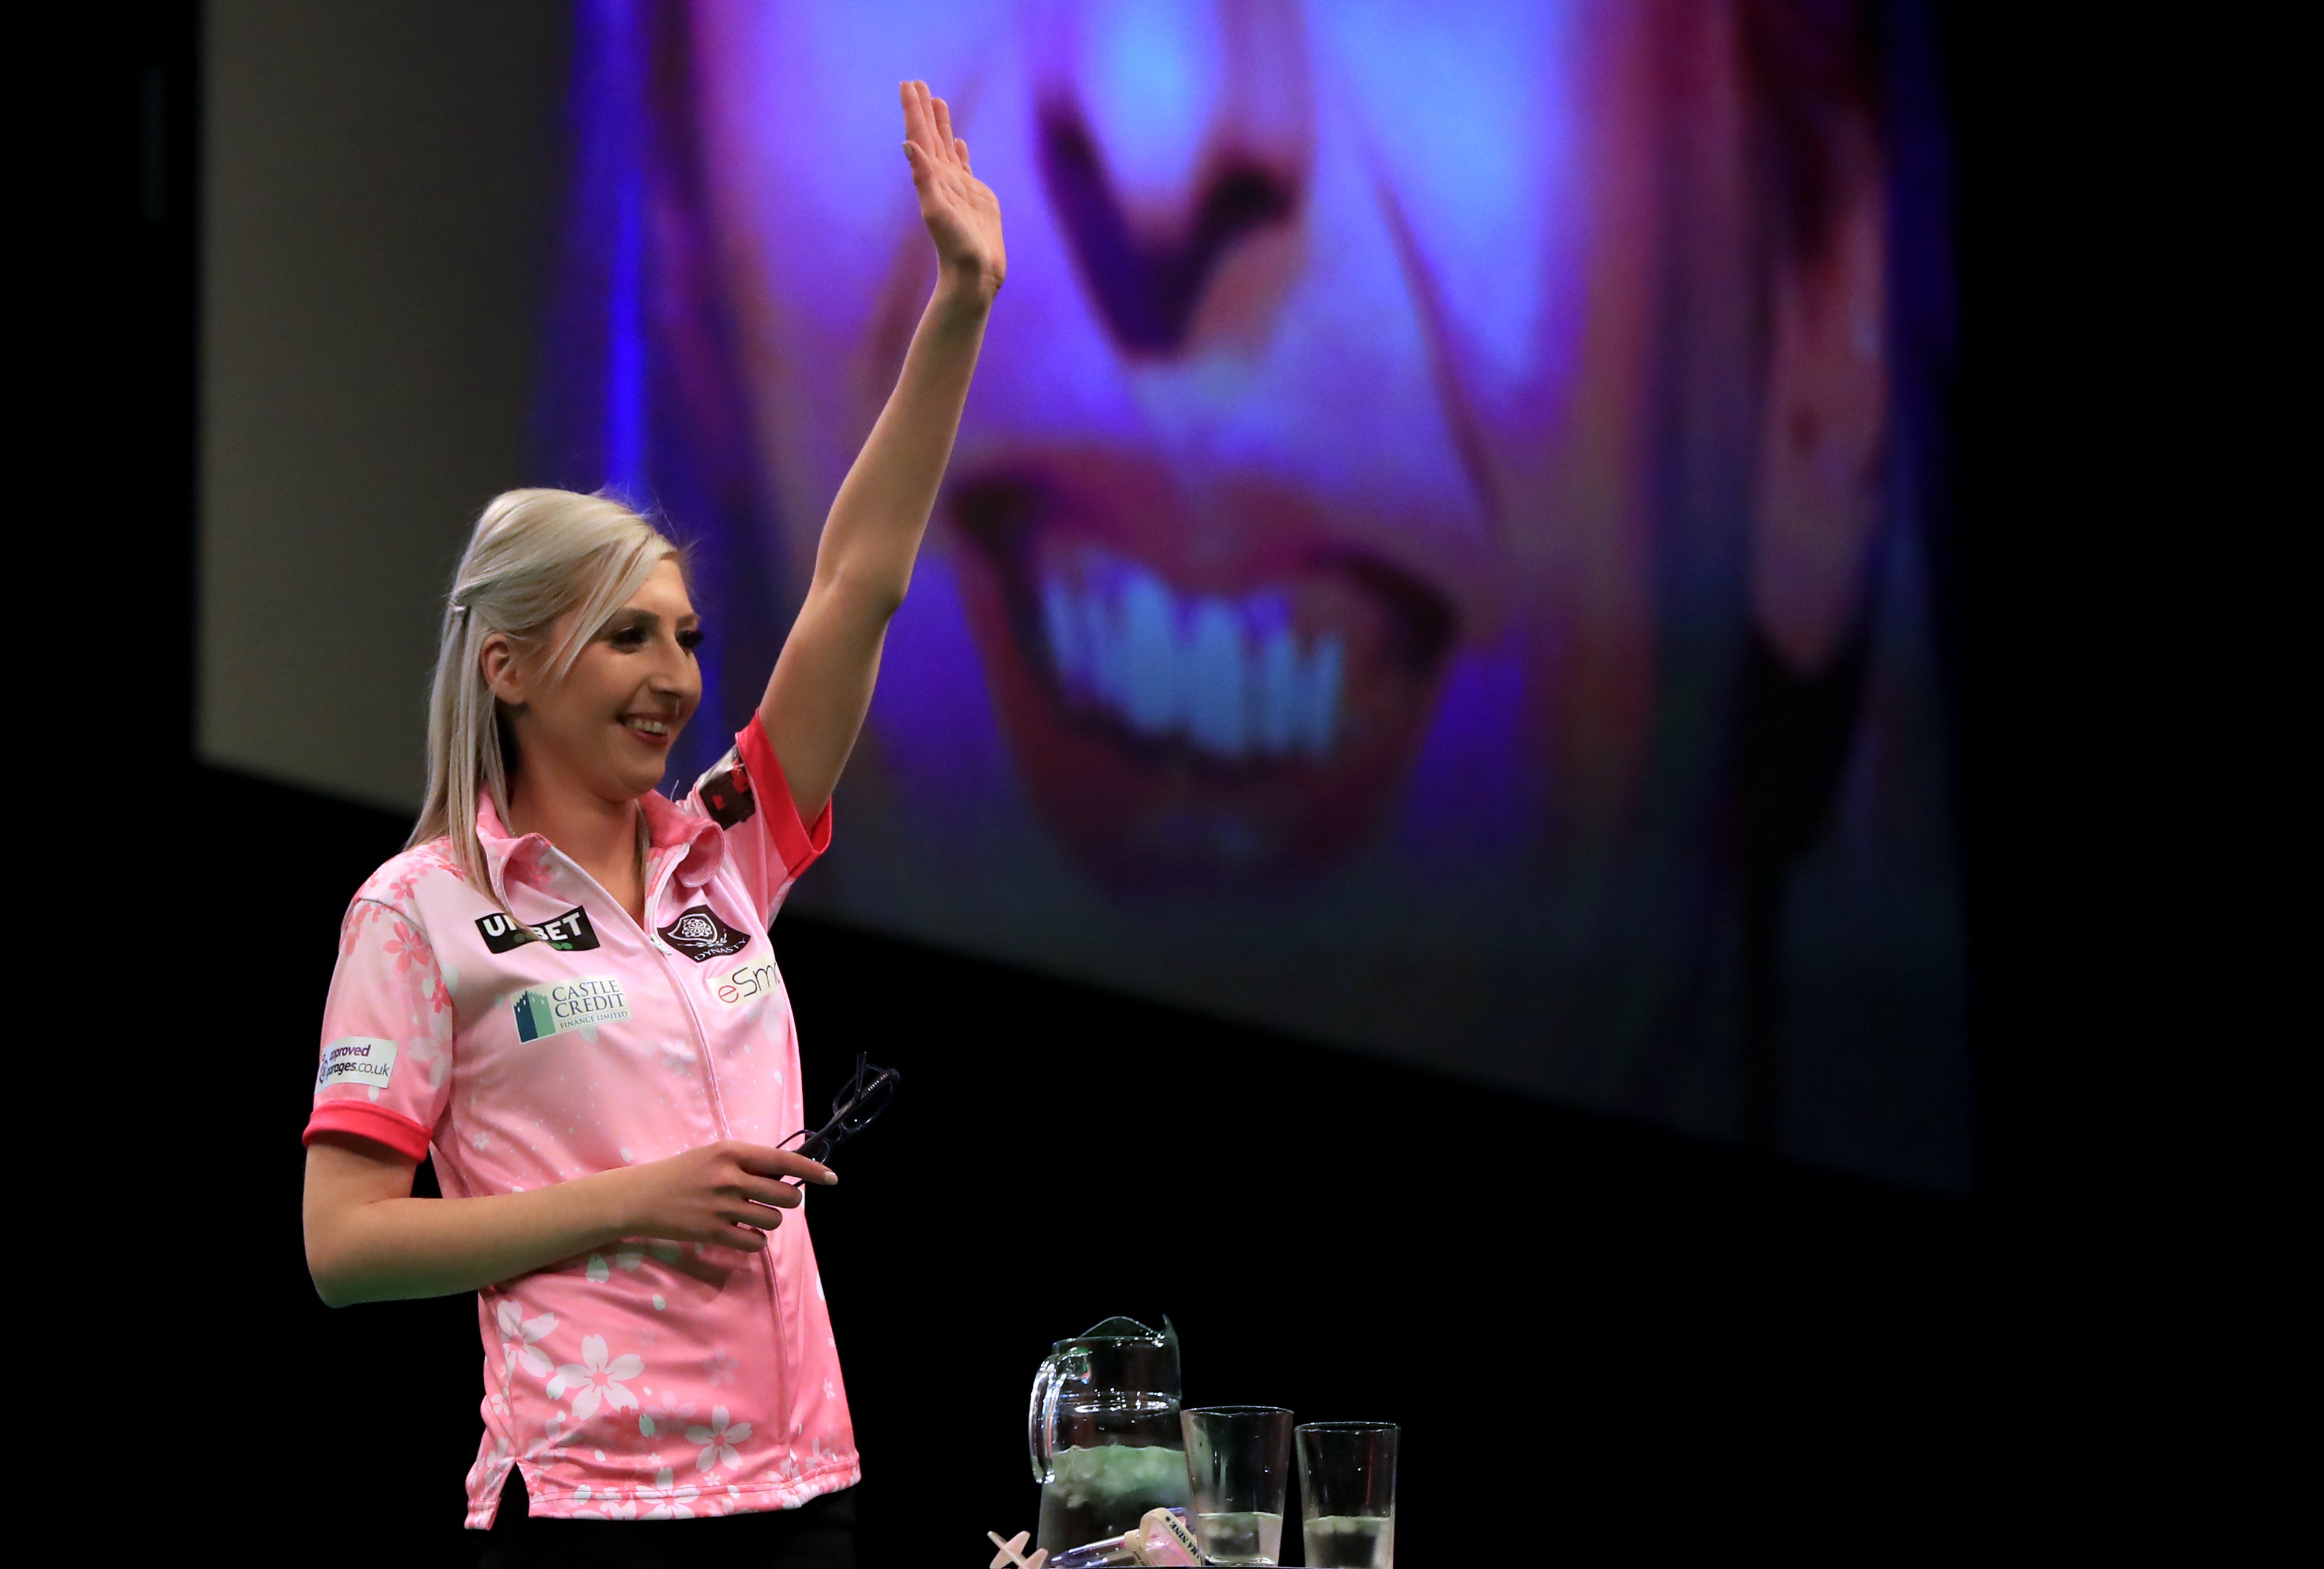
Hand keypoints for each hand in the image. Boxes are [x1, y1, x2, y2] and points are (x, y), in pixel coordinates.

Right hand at [605, 1140, 835, 1253]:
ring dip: (768, 1221)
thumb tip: (785, 1173)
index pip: (783, 1161)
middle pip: (786, 1195)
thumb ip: (746, 1161)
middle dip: (786, 1201)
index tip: (832, 1178)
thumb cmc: (680, 1173)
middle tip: (770, 1200)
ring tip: (748, 1215)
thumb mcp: (712, 1155)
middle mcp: (730, 1177)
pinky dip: (755, 1240)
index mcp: (731, 1152)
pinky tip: (741, 1232)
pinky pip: (755, 1242)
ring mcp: (722, 1206)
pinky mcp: (713, 1233)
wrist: (640, 1198)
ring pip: (773, 1220)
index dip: (812, 1170)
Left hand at [901, 79, 1004, 300]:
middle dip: (923, 109)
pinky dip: (959, 151)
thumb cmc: (956, 248)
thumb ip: (924, 178)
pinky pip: (964, 166)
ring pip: (947, 147)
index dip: (913, 110)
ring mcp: (959, 187)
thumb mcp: (937, 211)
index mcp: (931, 178)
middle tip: (916, 82)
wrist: (975, 275)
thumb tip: (908, 144)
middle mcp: (942, 179)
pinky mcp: (975, 196)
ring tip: (937, 100)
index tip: (908, 84)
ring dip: (941, 124)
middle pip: (930, 135)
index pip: (920, 136)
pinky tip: (958, 142)